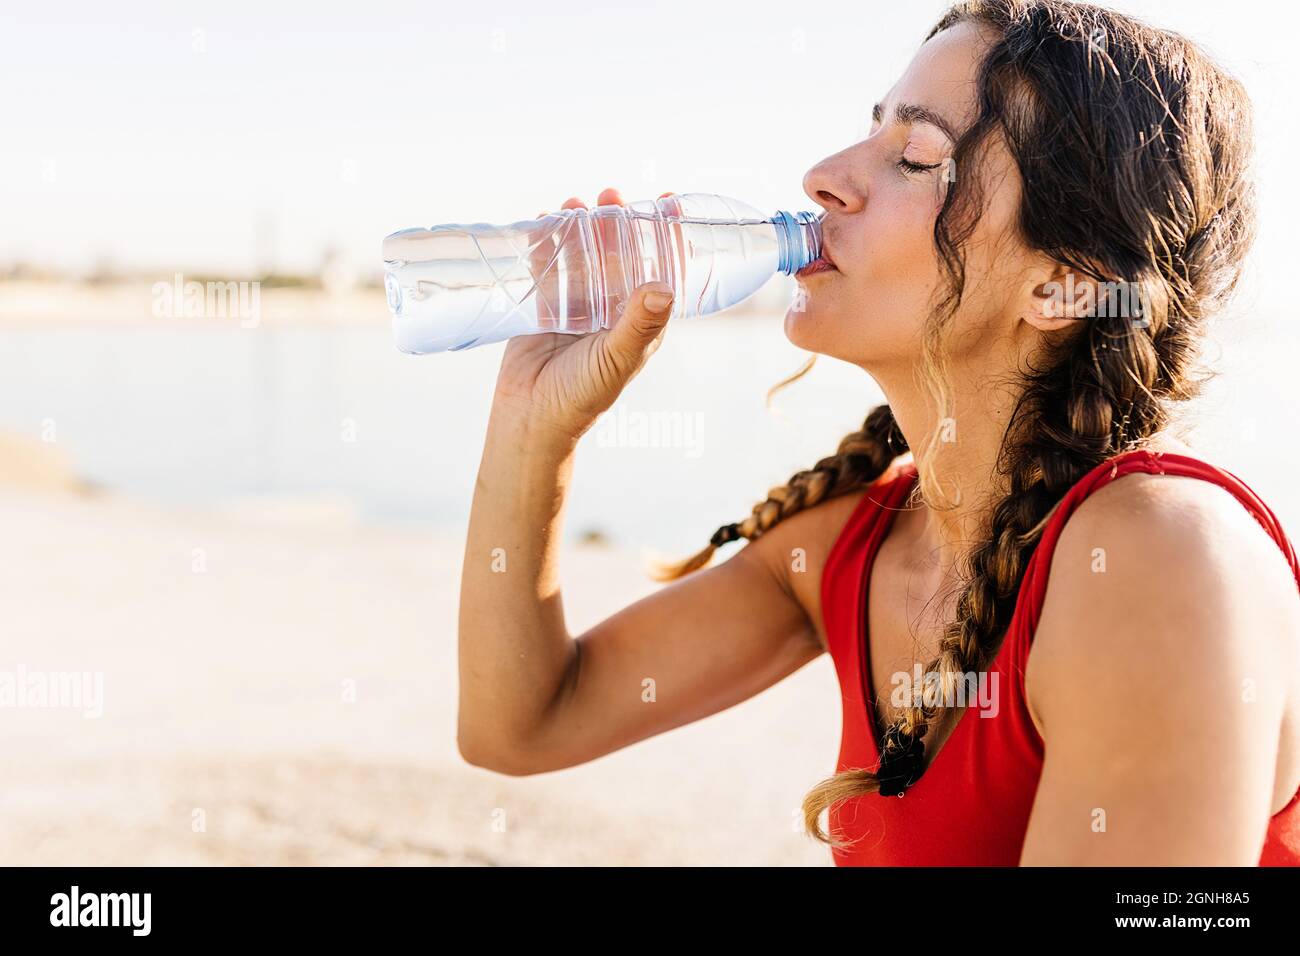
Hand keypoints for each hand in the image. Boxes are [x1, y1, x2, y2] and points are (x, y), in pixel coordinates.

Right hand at [491, 187, 677, 437]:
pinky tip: (545, 219)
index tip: (667, 201)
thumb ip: (639, 325)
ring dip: (582, 226)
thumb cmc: (582, 396)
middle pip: (619, 252)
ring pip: (583, 254)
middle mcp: (611, 307)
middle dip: (618, 220)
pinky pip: (548, 266)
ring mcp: (577, 304)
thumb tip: (663, 287)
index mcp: (639, 319)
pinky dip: (547, 241)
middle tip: (612, 194)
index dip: (666, 235)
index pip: (659, 268)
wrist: (531, 418)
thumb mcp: (617, 358)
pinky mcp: (544, 305)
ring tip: (578, 202)